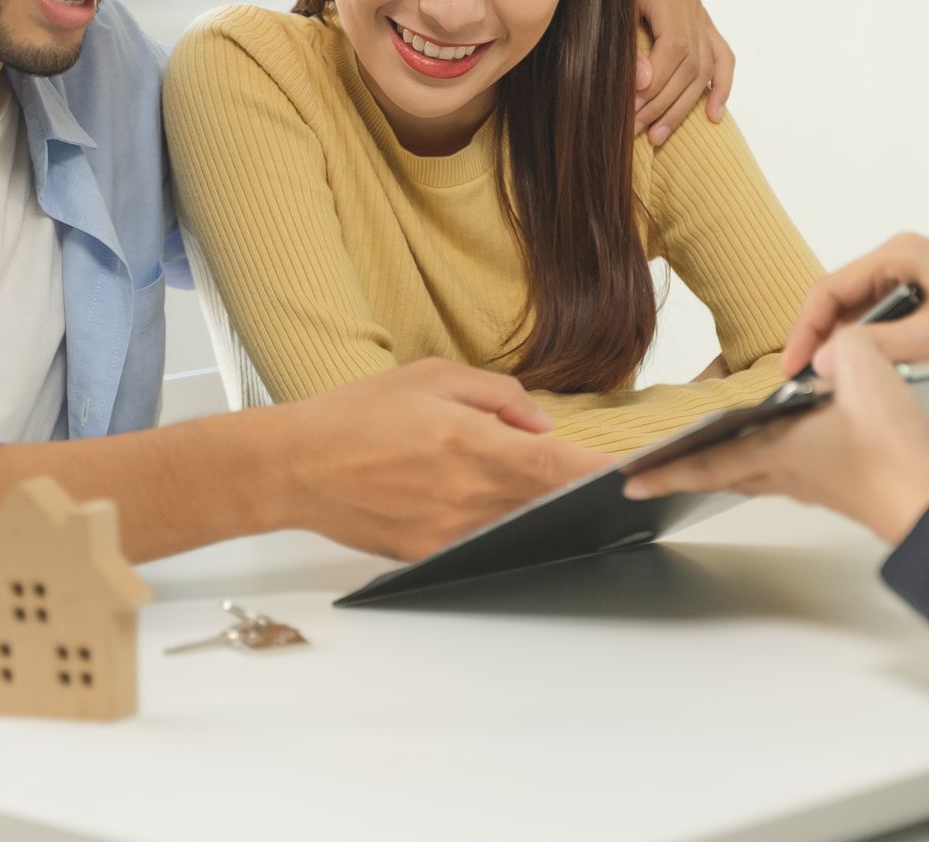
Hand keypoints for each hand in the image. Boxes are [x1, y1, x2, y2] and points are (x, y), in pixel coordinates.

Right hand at [268, 359, 611, 560]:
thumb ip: (498, 395)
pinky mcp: (429, 553)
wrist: (294, 466)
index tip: (634, 476)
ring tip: (542, 491)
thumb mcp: (431, 375)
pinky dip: (497, 522)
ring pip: (518, 523)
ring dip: (537, 507)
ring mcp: (448, 530)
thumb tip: (541, 422)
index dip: (599, 473)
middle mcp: (464, 492)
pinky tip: (491, 505)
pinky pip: (482, 539)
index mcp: (468, 441)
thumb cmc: (355, 414)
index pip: (554, 463)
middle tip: (605, 482)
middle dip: (575, 490)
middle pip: (545, 499)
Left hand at [625, 328, 928, 543]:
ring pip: (749, 476)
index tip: (629, 478)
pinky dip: (761, 464)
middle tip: (647, 478)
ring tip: (698, 460)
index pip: (705, 461)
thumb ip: (841, 343)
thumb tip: (828, 345)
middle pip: (719, 475)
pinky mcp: (836, 488)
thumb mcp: (865, 370)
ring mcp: (810, 484)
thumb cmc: (892, 450)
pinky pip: (781, 475)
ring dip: (720, 469)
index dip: (665, 468)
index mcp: (777, 448)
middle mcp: (784, 472)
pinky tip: (776, 448)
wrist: (926, 505)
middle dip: (680, 475)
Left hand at [635, 0, 734, 143]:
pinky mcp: (705, 25)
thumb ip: (624, 47)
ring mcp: (699, 10)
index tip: (634, 107)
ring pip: (705, 66)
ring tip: (658, 135)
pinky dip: (720, 87)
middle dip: (664, 101)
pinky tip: (713, 116)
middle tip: (637, 129)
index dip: (658, 81)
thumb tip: (644, 83)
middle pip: (691, 61)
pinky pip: (722, 58)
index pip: (675, 45)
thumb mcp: (602, 16)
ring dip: (682, 106)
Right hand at [782, 234, 928, 396]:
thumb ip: (876, 348)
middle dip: (823, 340)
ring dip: (851, 346)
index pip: (828, 290)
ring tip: (840, 380)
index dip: (804, 329)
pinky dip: (875, 346)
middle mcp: (901, 259)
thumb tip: (825, 361)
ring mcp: (916, 277)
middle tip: (810, 380)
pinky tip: (877, 372)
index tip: (793, 366)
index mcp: (898, 255)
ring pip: (863, 314)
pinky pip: (887, 321)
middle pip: (841, 301)